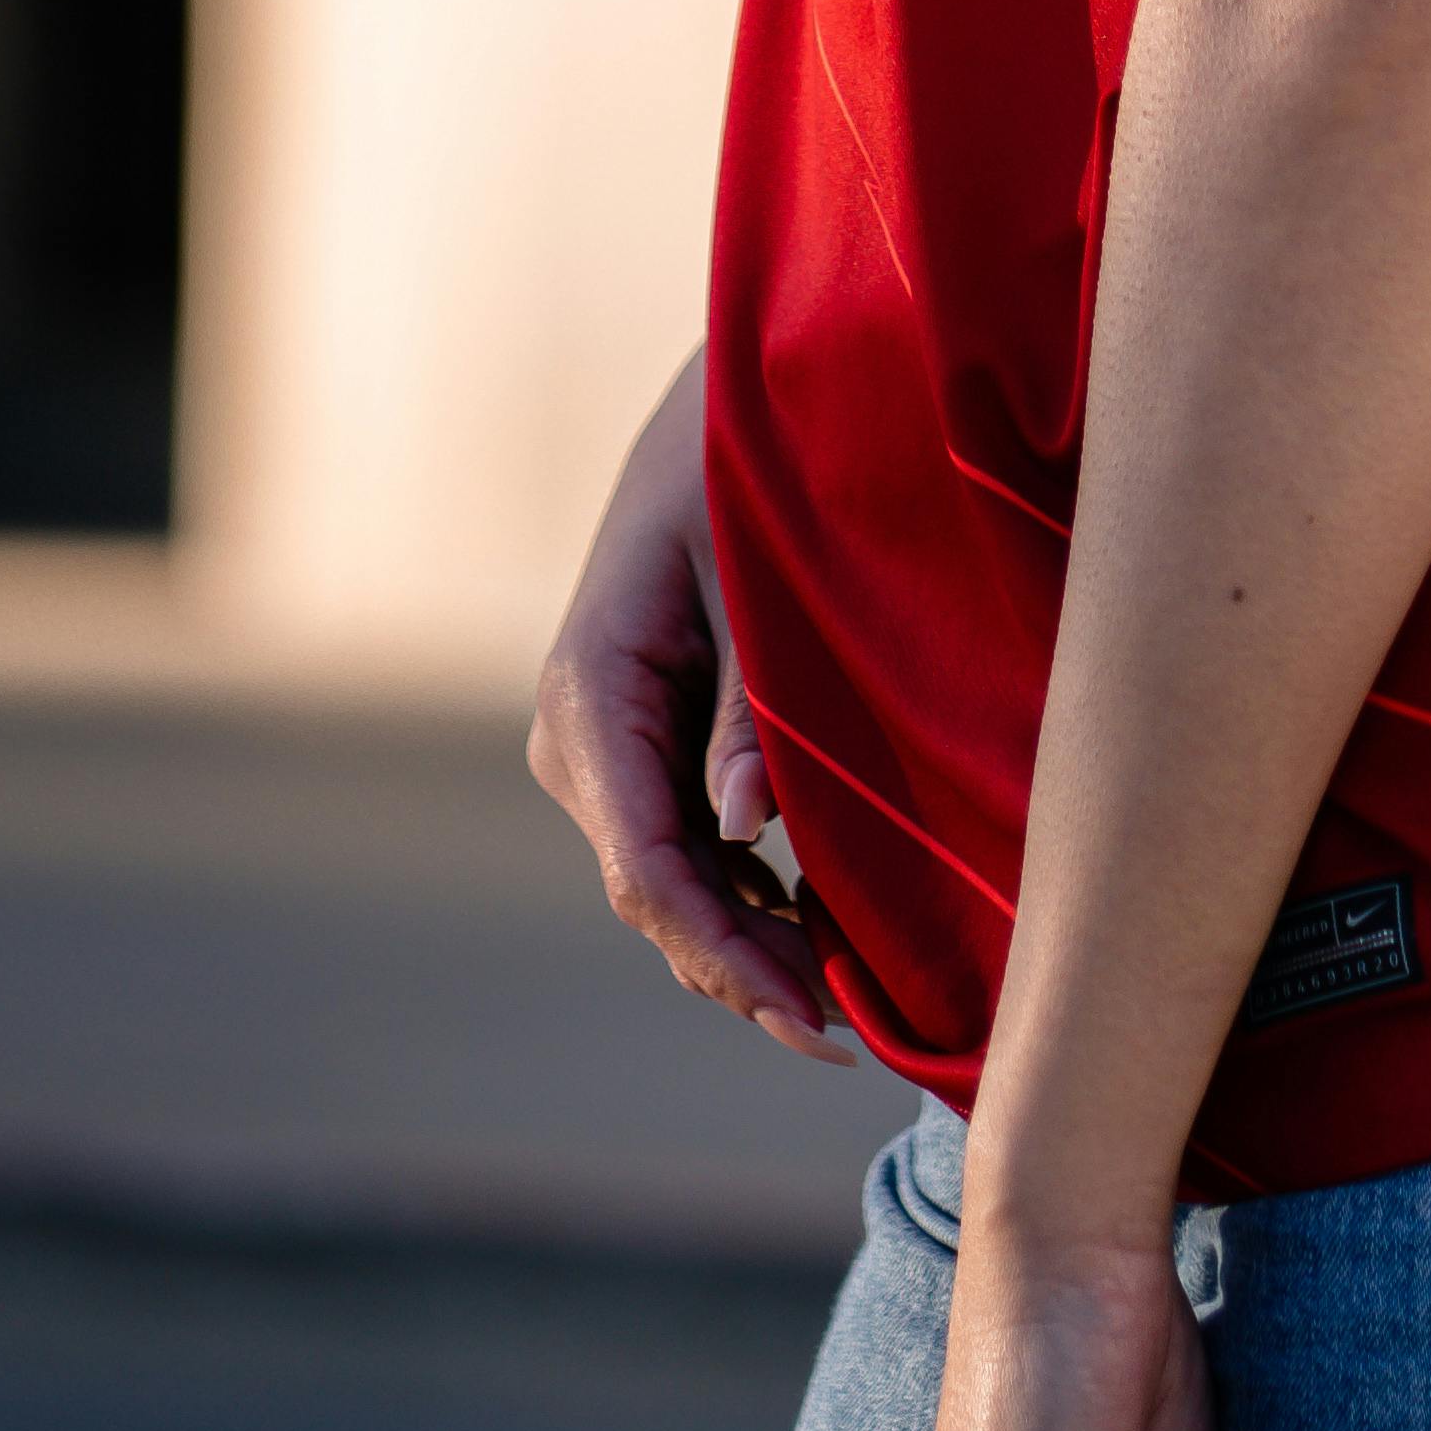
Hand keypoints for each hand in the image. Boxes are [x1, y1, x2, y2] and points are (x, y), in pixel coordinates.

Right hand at [527, 344, 852, 1058]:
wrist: (731, 393)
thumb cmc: (750, 461)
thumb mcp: (757, 570)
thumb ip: (752, 701)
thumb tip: (746, 833)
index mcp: (593, 689)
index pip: (647, 868)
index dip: (725, 955)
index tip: (812, 1021)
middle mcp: (581, 734)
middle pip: (659, 894)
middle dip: (745, 969)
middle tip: (850, 1036)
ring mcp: (608, 746)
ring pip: (673, 882)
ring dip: (748, 942)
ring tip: (849, 1003)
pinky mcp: (646, 746)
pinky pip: (688, 843)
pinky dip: (748, 893)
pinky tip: (820, 926)